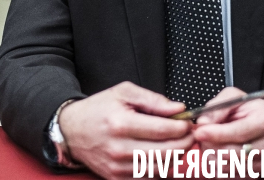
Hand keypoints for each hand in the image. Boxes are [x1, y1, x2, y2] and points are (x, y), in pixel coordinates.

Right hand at [59, 81, 193, 179]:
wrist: (73, 130)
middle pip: (165, 152)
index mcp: (122, 123)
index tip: (189, 122)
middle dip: (184, 143)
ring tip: (179, 142)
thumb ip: (154, 100)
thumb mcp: (125, 92)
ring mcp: (118, 167)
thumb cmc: (99, 108)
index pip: (162, 130)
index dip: (182, 127)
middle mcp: (120, 148)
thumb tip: (178, 109)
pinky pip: (148, 178)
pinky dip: (162, 168)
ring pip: (160, 168)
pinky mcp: (117, 178)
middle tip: (190, 133)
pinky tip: (166, 154)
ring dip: (176, 156)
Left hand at [193, 87, 263, 171]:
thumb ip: (218, 107)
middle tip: (200, 134)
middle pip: (232, 153)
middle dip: (210, 144)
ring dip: (211, 154)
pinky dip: (217, 163)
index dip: (216, 134)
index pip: (238, 132)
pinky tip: (216, 150)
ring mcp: (262, 161)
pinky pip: (229, 174)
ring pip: (228, 166)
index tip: (199, 131)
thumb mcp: (236, 97)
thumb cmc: (252, 109)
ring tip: (209, 140)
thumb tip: (202, 121)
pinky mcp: (255, 173)